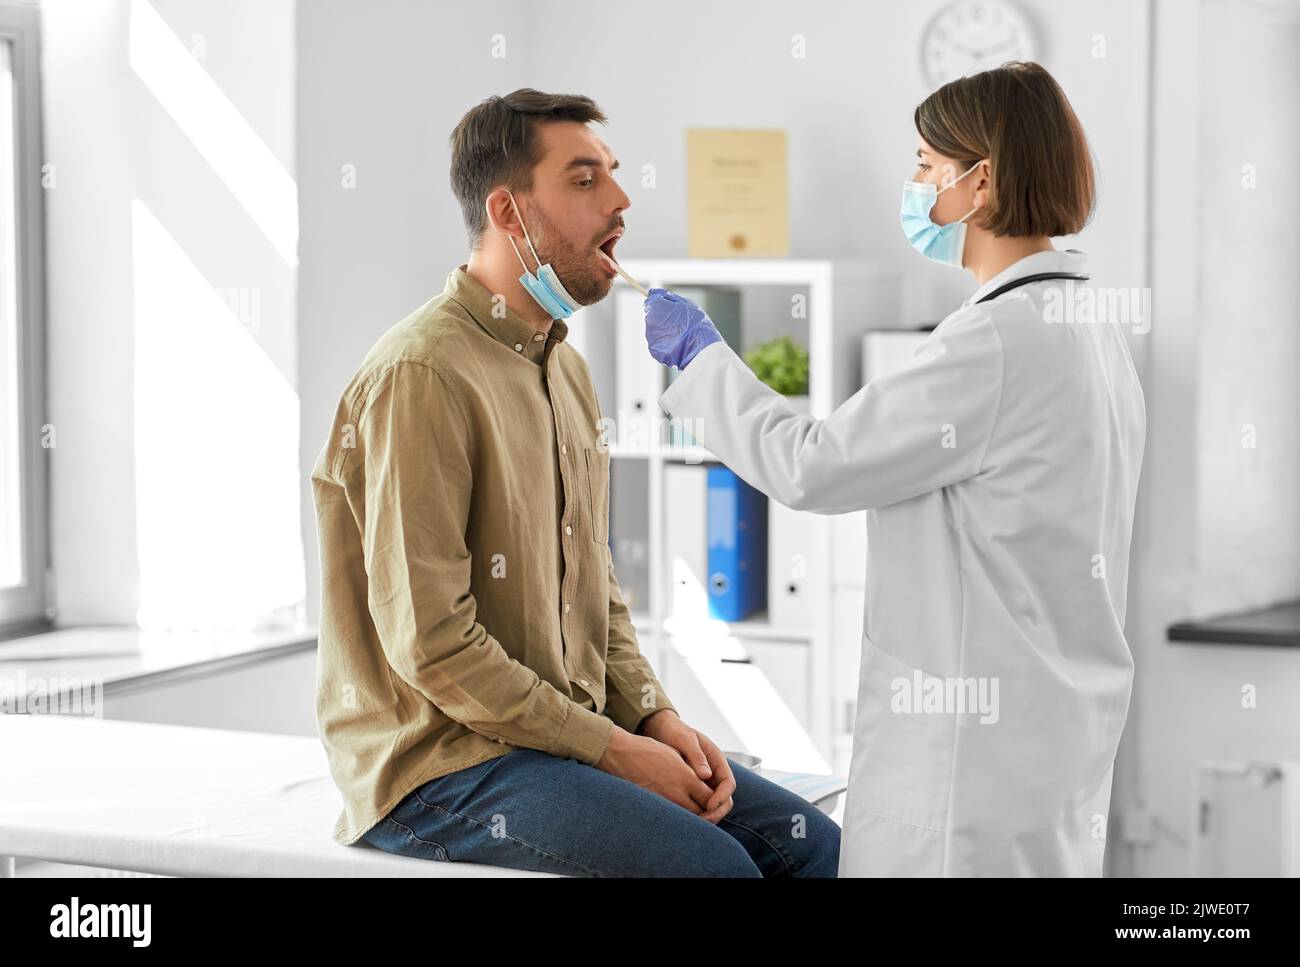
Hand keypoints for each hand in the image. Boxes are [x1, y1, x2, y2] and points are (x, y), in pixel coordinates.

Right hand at [595, 726, 715, 815]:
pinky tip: (674, 812)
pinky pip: (669, 816)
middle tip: (704, 810)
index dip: (714, 801)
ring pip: (686, 817)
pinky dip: (675, 816)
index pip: (710, 798)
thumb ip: (691, 770)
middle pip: (701, 811)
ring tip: (691, 811)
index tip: (711, 799)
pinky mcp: (652, 805)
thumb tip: (703, 779)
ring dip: (691, 816)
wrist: (621, 754)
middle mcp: (677, 791)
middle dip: (705, 812)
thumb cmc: (648, 749)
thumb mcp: (674, 754)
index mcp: (686, 777)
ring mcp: (664, 801)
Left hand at [639, 711, 735, 823]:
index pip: (728, 783)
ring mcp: (706, 782)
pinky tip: (685, 818)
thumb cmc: (676, 732)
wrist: (664, 731)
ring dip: (708, 815)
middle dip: (717, 811)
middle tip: (703, 821)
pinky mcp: (694, 788)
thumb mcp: (686, 740)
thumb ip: (696, 756)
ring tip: (694, 823)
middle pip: (725, 798)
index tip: (710, 805)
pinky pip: (700, 803)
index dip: (722, 797)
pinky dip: (696, 812)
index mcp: (717, 760)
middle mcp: (715, 773)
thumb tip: (706, 775)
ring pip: (714, 804)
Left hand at [643, 287, 722, 369]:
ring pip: (655, 330)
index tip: (668, 306)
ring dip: (665, 329)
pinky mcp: (653, 349)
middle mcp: (649, 322)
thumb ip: (668, 297)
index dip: (660, 302)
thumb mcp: (686, 304)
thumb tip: (654, 293)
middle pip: (652, 316)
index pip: (651, 301)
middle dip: (662, 317)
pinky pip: (658, 342)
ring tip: (680, 333)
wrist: (701, 350)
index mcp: (656, 308)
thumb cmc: (696, 324)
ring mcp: (650, 337)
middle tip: (678, 322)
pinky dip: (666, 341)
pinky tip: (677, 342)